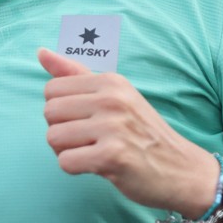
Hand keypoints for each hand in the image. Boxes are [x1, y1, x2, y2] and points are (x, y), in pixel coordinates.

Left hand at [37, 49, 220, 215]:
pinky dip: (75, 168)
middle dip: (61, 130)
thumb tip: (41, 52)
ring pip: (53, 137)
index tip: (86, 120)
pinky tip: (97, 166)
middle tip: (89, 140)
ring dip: (66, 151)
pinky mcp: (112, 156)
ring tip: (92, 152)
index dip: (62, 110)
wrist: (182, 170)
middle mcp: (112, 99)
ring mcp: (112, 127)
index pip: (52, 89)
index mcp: (111, 81)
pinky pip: (65, 161)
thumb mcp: (116, 96)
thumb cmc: (143, 134)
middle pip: (49, 112)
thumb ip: (77, 75)